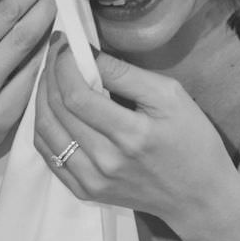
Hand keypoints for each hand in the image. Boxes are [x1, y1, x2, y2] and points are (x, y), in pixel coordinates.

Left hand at [33, 36, 237, 233]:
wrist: (199, 197)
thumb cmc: (193, 141)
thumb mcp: (171, 97)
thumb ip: (127, 75)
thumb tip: (88, 54)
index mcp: (131, 135)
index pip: (77, 94)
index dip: (63, 64)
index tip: (65, 43)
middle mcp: (106, 161)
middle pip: (57, 111)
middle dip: (50, 74)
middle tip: (55, 53)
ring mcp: (92, 180)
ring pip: (45, 132)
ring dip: (41, 99)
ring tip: (50, 76)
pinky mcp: (85, 191)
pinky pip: (48, 156)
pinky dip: (43, 127)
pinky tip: (51, 108)